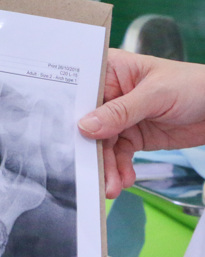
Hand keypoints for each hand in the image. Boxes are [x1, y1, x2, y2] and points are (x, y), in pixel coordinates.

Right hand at [77, 49, 204, 197]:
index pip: (80, 90)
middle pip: (88, 122)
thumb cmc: (192, 85)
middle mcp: (109, 93)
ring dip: (106, 166)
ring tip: (110, 186)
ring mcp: (120, 117)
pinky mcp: (132, 136)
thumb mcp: (155, 95)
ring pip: (102, 144)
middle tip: (89, 171)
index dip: (68, 111)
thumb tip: (85, 127)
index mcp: (108, 71)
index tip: (64, 135)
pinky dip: (120, 169)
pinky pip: (118, 155)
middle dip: (90, 149)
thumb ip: (120, 111)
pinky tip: (124, 179)